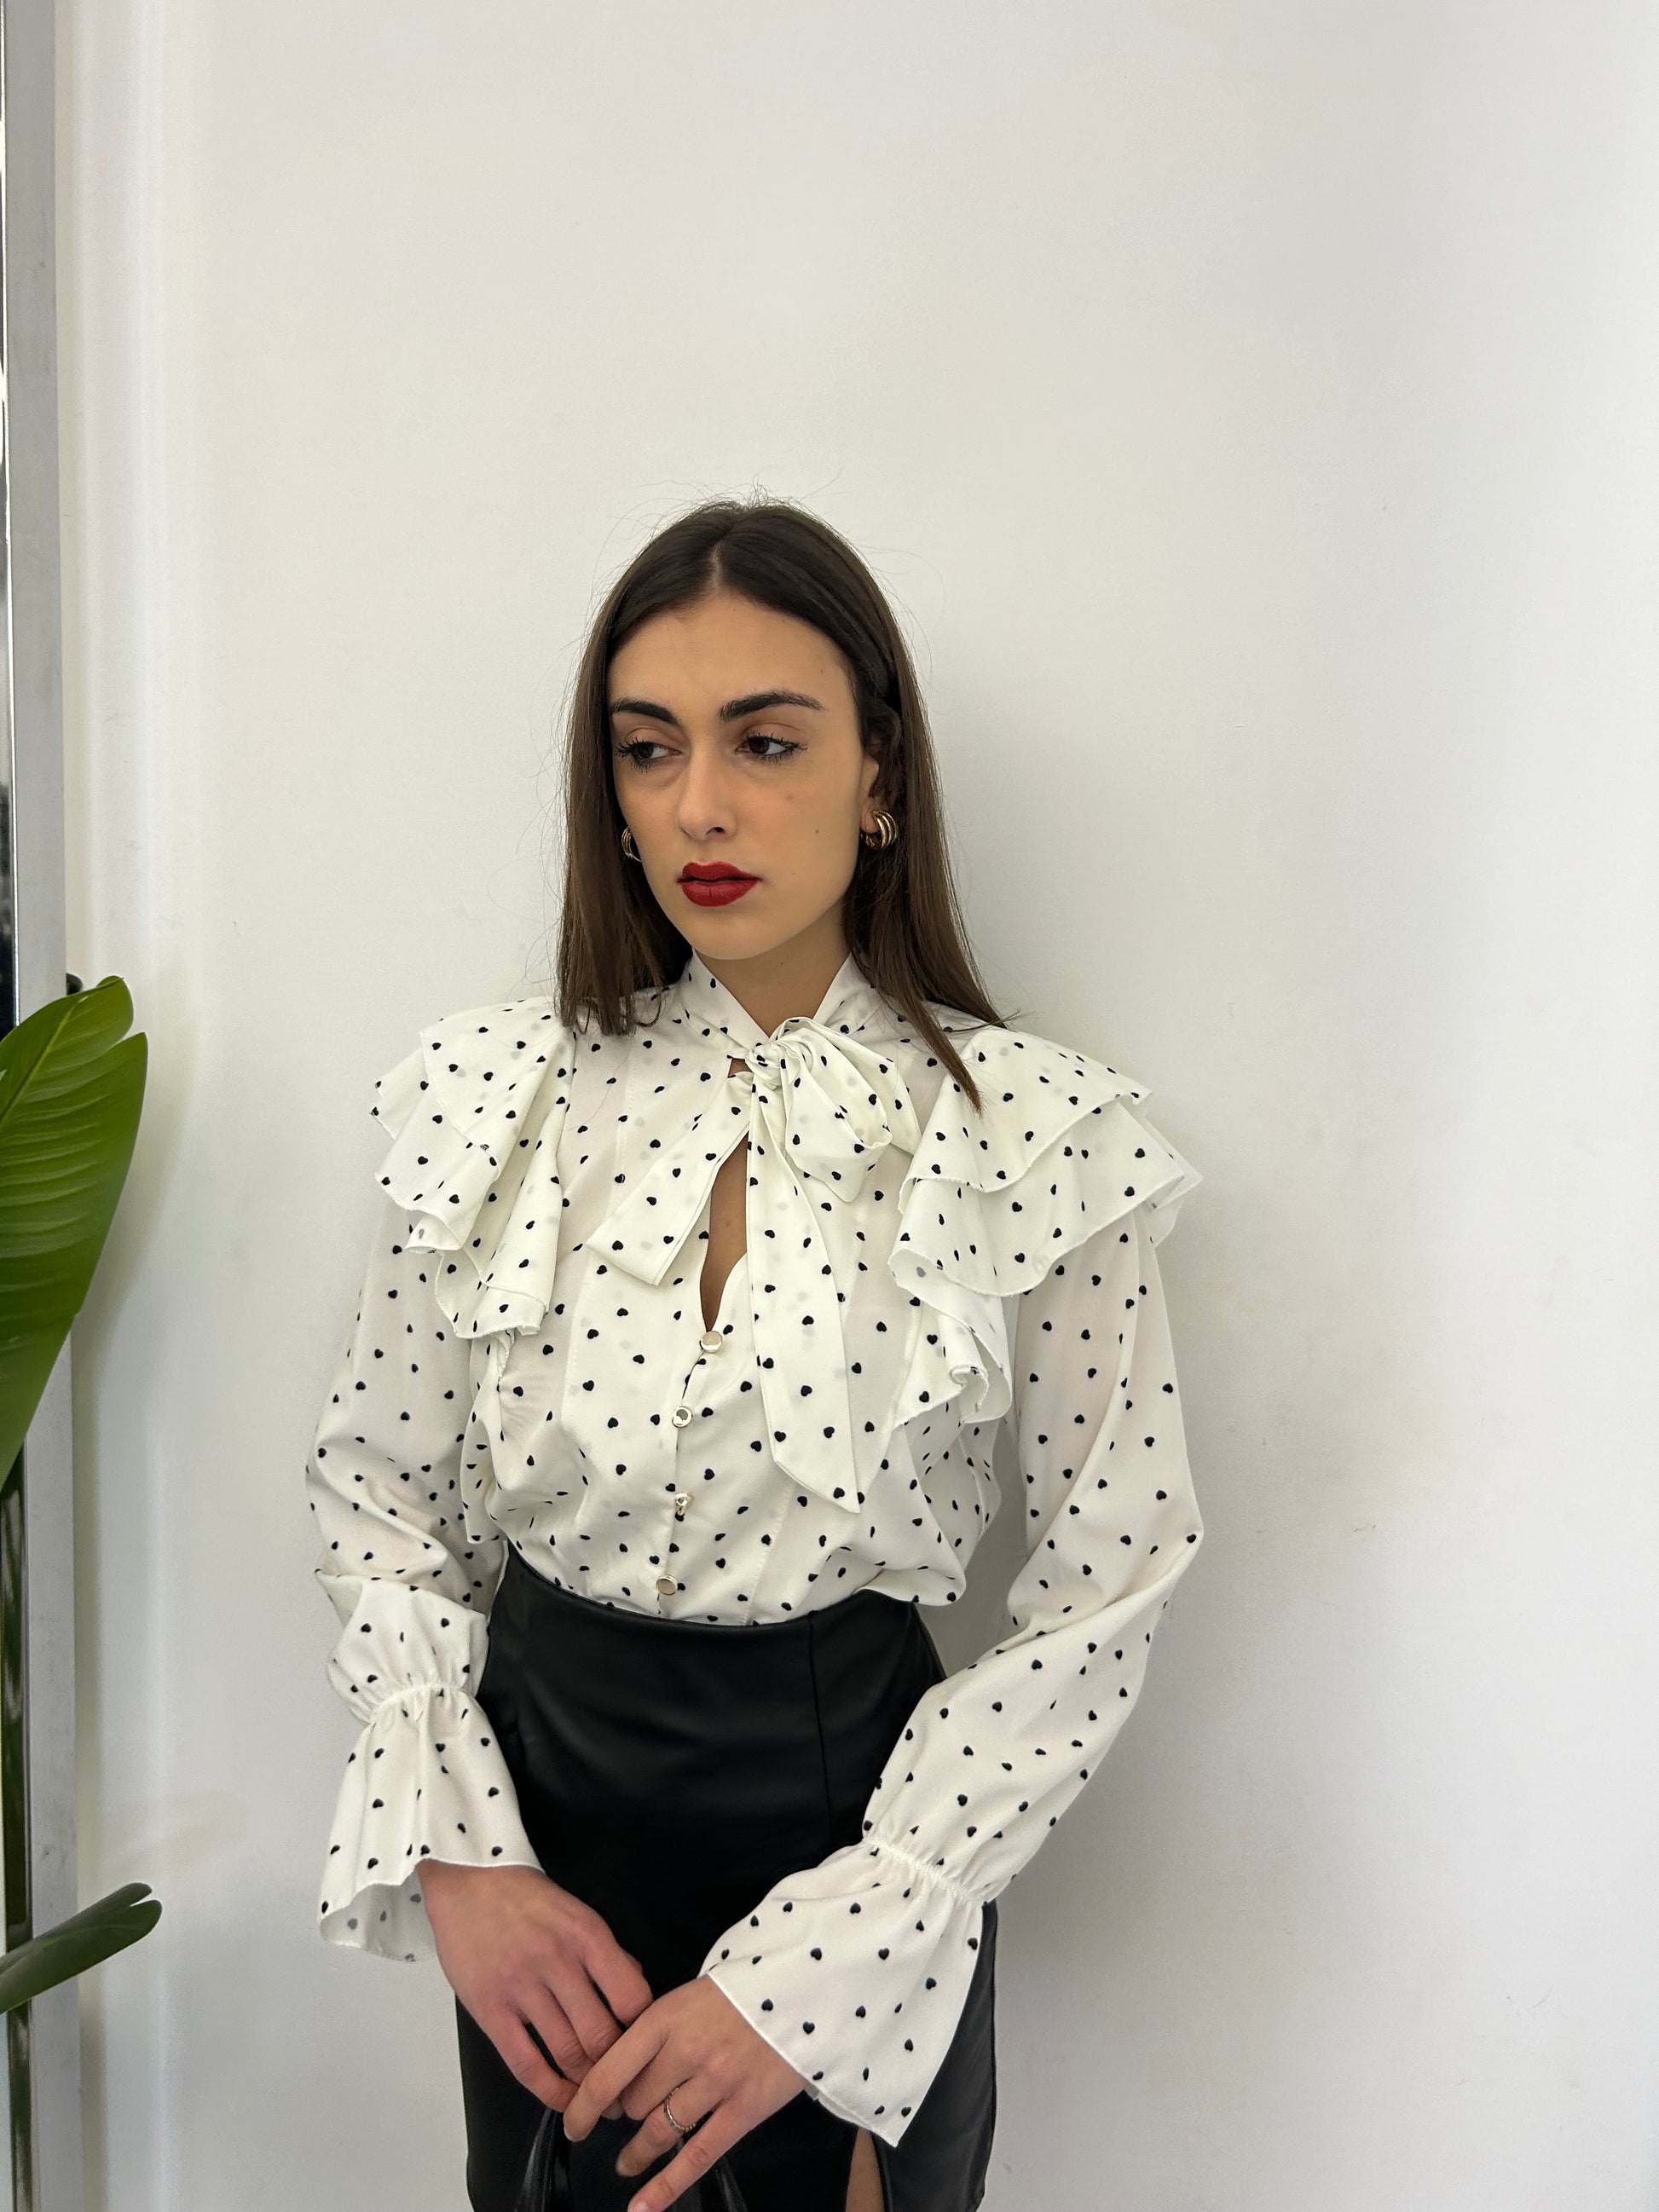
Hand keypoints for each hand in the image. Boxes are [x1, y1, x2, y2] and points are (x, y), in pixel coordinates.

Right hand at [420, 1860, 652, 2114]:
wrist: (468, 1882)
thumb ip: (607, 1953)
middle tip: (626, 2087)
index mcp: (587, 1937)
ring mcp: (522, 1988)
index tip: (645, 2048)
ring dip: (587, 2085)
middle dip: (619, 2069)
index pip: (632, 1997)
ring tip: (600, 2099)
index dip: (644, 2031)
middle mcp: (558, 1963)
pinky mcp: (490, 2010)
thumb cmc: (526, 1898)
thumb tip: (636, 1989)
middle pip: (601, 2034)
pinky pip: (525, 2063)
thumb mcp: (577, 1913)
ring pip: (566, 2053)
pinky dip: (549, 2090)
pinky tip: (564, 2100)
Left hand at [562, 1974, 807, 2211]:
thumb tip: (621, 2070)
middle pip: (634, 2103)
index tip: (574, 2123)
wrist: (805, 1988)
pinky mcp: (744, 2109)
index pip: (608, 2071)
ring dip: (637, 2152)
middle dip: (626, 2114)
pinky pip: (698, 2156)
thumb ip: (657, 2030)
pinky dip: (667, 2186)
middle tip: (625, 2118)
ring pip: (659, 2131)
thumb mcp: (689, 1995)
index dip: (584, 2105)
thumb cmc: (743, 1989)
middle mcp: (684, 2052)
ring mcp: (715, 2083)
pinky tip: (642, 2206)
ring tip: (627, 2161)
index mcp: (664, 2018)